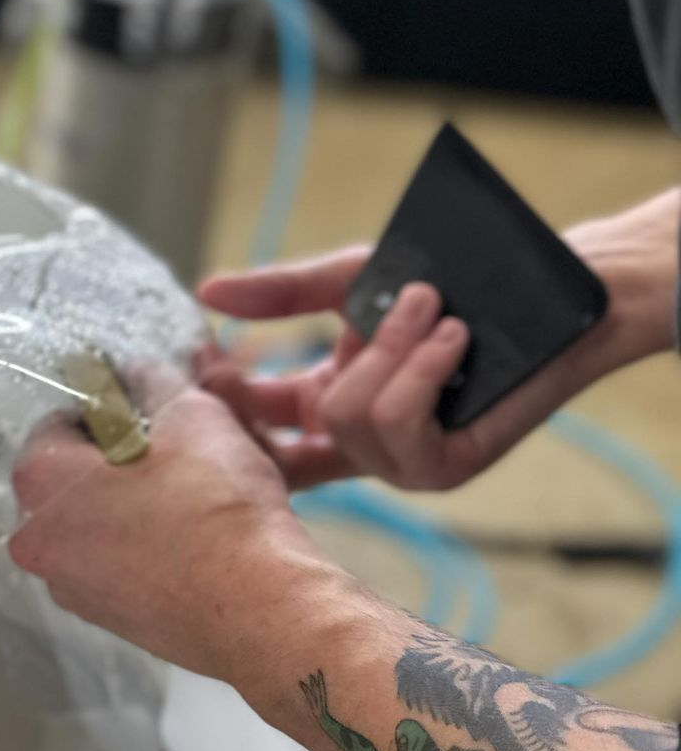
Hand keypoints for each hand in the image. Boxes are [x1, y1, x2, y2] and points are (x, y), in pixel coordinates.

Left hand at [9, 386, 343, 682]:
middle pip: (83, 474)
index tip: (154, 407)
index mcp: (38, 484)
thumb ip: (151, 380)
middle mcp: (38, 542)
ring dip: (147, 493)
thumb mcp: (189, 413)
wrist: (258, 607)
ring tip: (204, 481)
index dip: (113, 405)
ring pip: (107, 517)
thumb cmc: (216, 508)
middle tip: (188, 441)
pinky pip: (126, 559)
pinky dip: (156, 537)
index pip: (62, 420)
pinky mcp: (111, 617)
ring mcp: (72, 586)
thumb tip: (137, 370)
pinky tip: (202, 525)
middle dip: (133, 451)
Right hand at [197, 189, 680, 491]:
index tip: (209, 366)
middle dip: (327, 369)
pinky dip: (420, 372)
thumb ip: (279, 295)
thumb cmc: (450, 285)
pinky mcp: (441, 467)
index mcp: (326, 411)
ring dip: (389, 350)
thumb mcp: (350, 282)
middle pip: (282, 436)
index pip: (253, 440)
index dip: (224, 415)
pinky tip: (450, 337)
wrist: (546, 294)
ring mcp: (396, 463)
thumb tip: (205, 292)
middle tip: (353, 319)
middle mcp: (355, 446)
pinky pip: (398, 425)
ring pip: (347, 418)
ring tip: (431, 307)